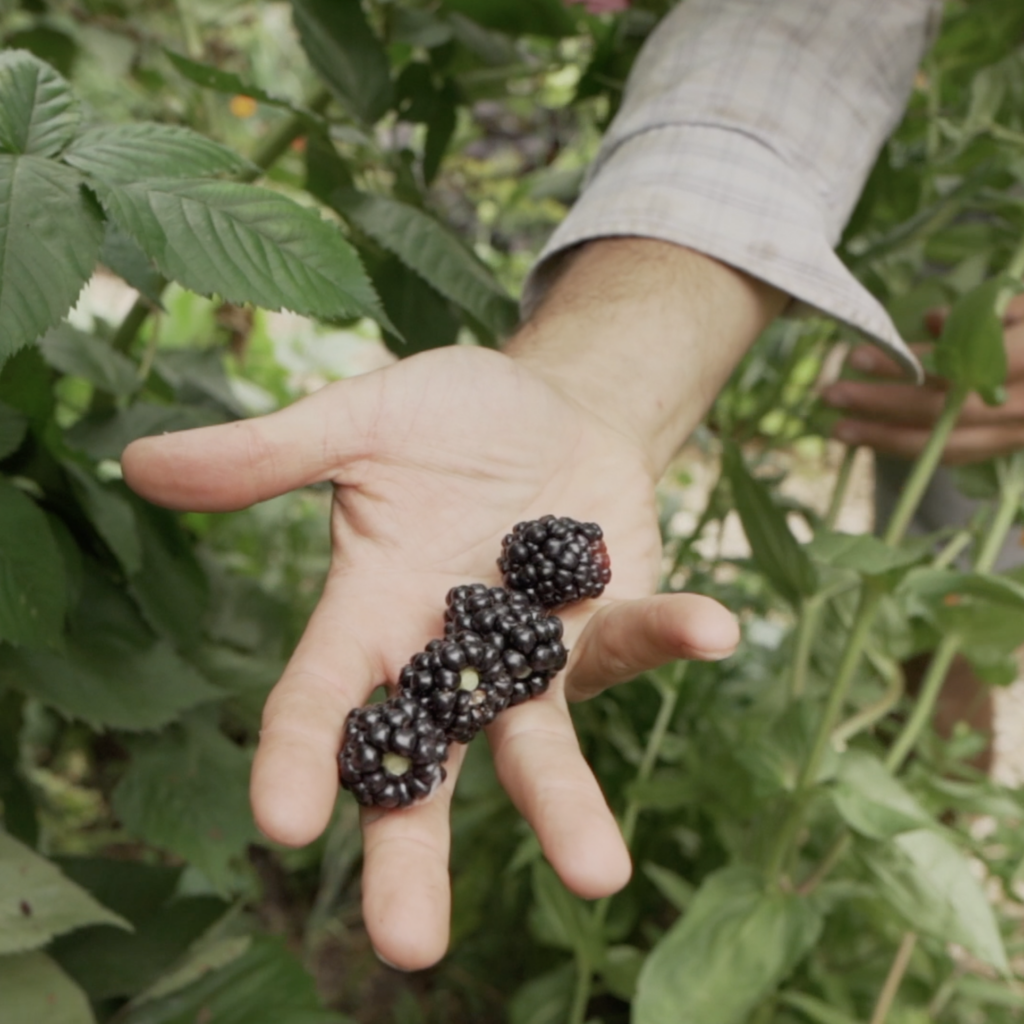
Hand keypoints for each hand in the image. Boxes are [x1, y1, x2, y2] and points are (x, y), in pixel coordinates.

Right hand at [122, 344, 739, 968]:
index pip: (325, 696)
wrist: (551, 412)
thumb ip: (271, 453)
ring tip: (597, 875)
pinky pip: (638, 636)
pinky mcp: (607, 624)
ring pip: (539, 743)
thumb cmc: (449, 418)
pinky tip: (714, 629)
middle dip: (415, 850)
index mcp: (373, 612)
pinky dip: (671, 634)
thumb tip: (139, 461)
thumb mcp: (365, 420)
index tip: (283, 822)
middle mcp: (449, 654)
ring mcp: (534, 654)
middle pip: (426, 764)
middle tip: (410, 947)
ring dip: (567, 804)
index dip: (301, 752)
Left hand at [822, 294, 1023, 463]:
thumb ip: (985, 313)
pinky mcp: (1011, 449)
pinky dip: (914, 449)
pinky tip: (875, 440)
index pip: (956, 368)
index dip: (906, 367)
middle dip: (882, 407)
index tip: (856, 357)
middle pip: (945, 412)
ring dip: (888, 440)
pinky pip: (958, 455)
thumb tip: (936, 320)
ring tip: (840, 430)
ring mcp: (1021, 434)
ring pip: (948, 445)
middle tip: (830, 396)